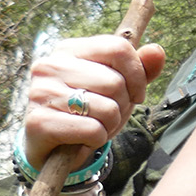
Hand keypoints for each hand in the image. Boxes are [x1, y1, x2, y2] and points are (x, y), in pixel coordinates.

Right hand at [22, 34, 165, 169]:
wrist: (53, 147)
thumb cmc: (89, 111)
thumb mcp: (119, 88)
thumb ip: (140, 69)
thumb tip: (156, 50)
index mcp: (69, 49)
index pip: (118, 48)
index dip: (138, 75)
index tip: (136, 94)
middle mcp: (50, 65)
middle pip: (115, 82)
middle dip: (124, 106)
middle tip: (108, 115)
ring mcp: (40, 92)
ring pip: (107, 108)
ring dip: (111, 125)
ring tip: (95, 125)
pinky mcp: (38, 121)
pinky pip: (93, 130)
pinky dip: (98, 139)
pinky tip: (83, 138)